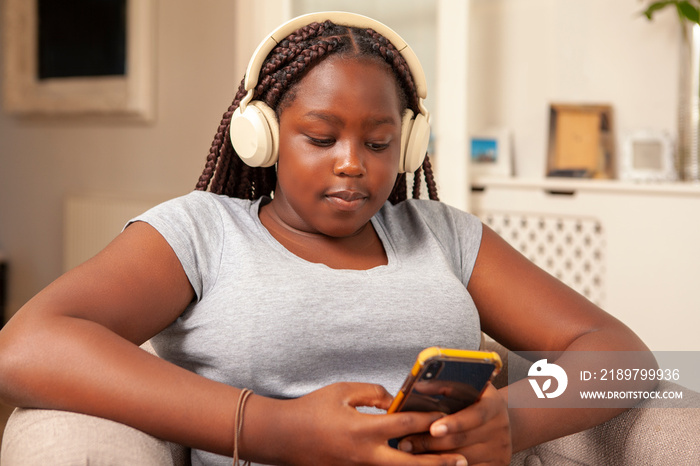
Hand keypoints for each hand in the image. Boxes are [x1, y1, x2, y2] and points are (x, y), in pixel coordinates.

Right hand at [257, 382, 468, 464]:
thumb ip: (375, 394)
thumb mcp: (343, 392)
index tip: (450, 417)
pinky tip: (414, 463)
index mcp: (363, 430)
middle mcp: (365, 455)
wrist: (283, 437)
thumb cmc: (312, 409)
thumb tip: (396, 402)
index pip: (406, 425)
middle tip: (463, 460)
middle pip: (410, 463)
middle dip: (438, 463)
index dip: (430, 420)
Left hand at [396, 383, 510, 465]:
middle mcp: (500, 428)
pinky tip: (430, 463)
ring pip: (461, 459)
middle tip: (405, 442)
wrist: (500, 420)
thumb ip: (446, 385)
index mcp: (494, 405)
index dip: (454, 423)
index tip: (433, 428)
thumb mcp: (467, 387)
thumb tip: (419, 386)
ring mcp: (499, 450)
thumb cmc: (475, 401)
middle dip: (429, 442)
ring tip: (411, 453)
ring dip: (433, 457)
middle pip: (462, 440)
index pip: (475, 415)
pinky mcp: (496, 465)